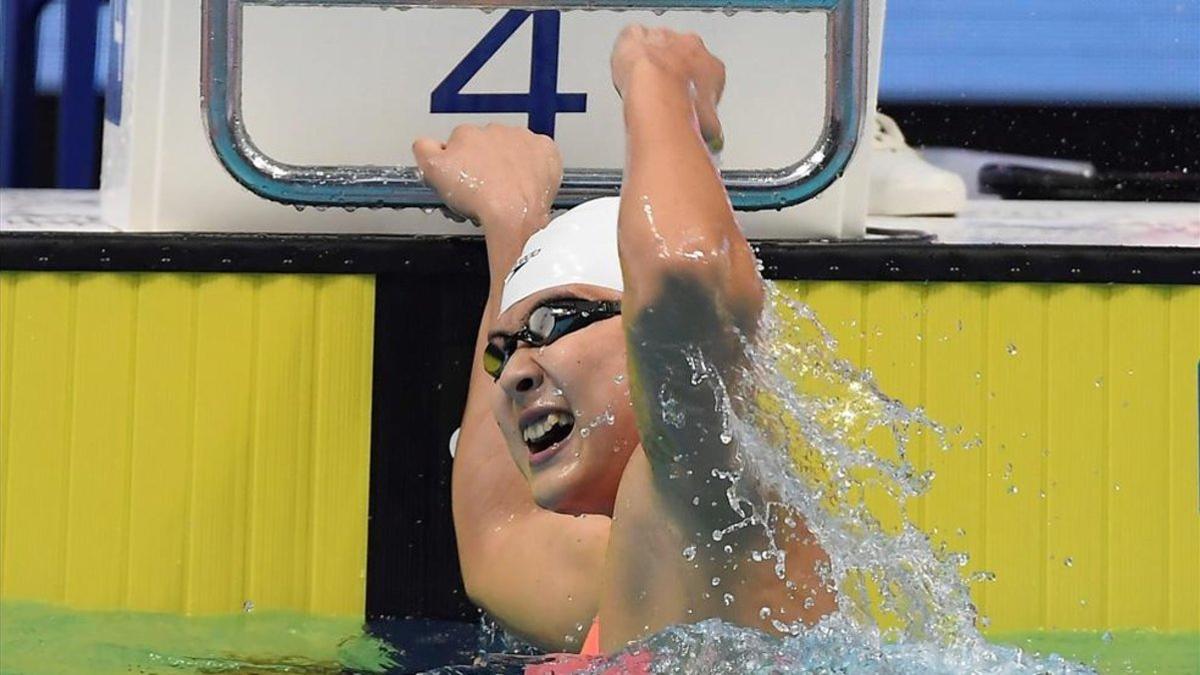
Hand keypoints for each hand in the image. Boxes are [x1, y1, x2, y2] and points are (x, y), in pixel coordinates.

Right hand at [413, 124, 562, 228]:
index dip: (457, 165)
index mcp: (466, 134)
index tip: (461, 181)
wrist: (514, 214)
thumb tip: (425, 143)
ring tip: (505, 190)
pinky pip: (539, 152)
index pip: (457, 144)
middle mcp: (494, 130)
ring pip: (512, 148)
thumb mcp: (433, 172)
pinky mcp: (545, 150)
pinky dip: (534, 165)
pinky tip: (526, 182)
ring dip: (508, 164)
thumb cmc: (479, 198)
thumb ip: (423, 149)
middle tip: (484, 190)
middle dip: (483, 164)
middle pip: (485, 146)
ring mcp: (522, 139)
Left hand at [610, 25, 725, 152]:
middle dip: (673, 73)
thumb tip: (711, 138)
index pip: (706, 76)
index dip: (694, 92)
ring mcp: (664, 38)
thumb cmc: (682, 102)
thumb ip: (708, 126)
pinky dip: (630, 51)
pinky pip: (633, 37)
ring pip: (658, 46)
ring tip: (641, 87)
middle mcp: (691, 46)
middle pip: (681, 57)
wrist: (655, 87)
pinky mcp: (637, 36)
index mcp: (712, 66)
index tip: (685, 105)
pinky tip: (627, 69)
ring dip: (651, 62)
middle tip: (661, 96)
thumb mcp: (706, 124)